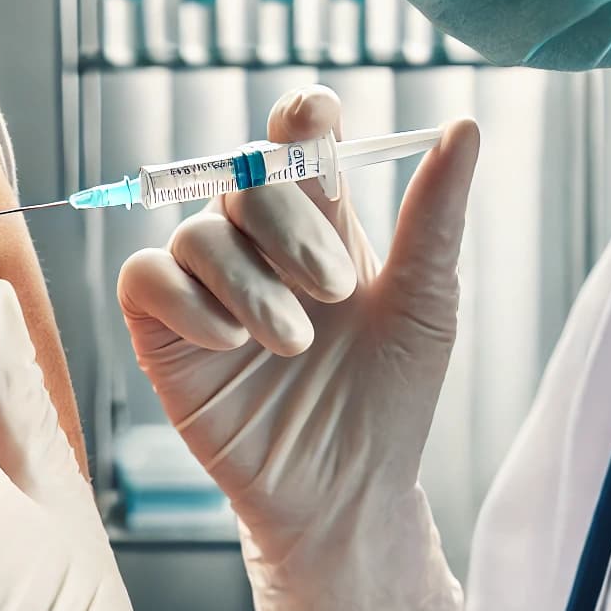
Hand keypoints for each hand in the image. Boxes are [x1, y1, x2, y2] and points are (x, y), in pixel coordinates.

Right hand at [118, 86, 480, 610]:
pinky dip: (189, 302)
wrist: (346, 490)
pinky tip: (231, 344)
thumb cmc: (388, 400)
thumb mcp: (425, 303)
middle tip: (333, 292)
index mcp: (320, 222)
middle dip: (290, 226)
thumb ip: (434, 216)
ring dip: (250, 284)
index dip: (299, 119)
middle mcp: (256, 244)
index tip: (314, 131)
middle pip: (244, 178)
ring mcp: (205, 287)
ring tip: (293, 344)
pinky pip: (146, 277)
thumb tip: (464, 125)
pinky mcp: (162, 333)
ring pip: (197, 231)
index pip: (294, 138)